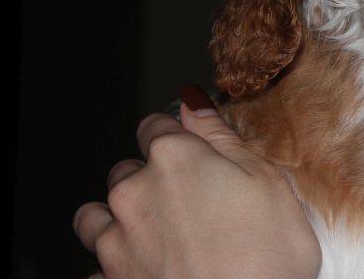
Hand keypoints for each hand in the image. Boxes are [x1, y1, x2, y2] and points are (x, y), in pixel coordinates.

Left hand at [73, 85, 320, 278]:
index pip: (155, 125)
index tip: (192, 154)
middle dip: (148, 180)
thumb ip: (222, 137)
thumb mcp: (267, 182)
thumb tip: (194, 102)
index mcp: (175, 158)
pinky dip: (112, 268)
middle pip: (126, 170)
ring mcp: (117, 241)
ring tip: (153, 237)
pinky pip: (96, 268)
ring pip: (95, 216)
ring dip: (117, 219)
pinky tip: (144, 271)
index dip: (176, 138)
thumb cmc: (268, 257)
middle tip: (186, 204)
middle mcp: (135, 192)